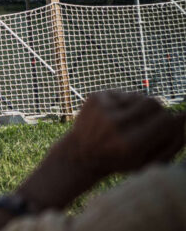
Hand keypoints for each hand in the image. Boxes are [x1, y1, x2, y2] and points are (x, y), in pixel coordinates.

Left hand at [61, 91, 184, 178]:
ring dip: (141, 106)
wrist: (81, 152)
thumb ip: (172, 144)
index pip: (165, 120)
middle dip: (159, 111)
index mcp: (129, 143)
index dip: (174, 121)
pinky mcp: (95, 97)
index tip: (174, 122)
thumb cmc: (120, 160)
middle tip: (153, 122)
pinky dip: (126, 103)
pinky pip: (123, 93)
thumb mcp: (148, 162)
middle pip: (154, 102)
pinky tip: (117, 116)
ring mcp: (103, 108)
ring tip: (132, 121)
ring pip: (139, 96)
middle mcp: (115, 124)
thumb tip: (185, 118)